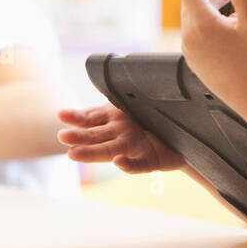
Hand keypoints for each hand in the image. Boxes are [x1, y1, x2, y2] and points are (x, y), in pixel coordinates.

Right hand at [57, 104, 185, 173]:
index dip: (75, 116)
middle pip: (95, 136)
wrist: (186, 136)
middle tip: (62, 137)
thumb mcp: (139, 101)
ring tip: (73, 154)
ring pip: (108, 151)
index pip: (90, 118)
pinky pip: (137, 165)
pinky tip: (118, 162)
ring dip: (91, 153)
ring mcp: (134, 148)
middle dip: (78, 137)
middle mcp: (120, 134)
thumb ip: (118, 95)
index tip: (60, 114)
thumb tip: (96, 82)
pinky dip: (128, 165)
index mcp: (115, 119)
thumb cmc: (159, 116)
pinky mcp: (149, 162)